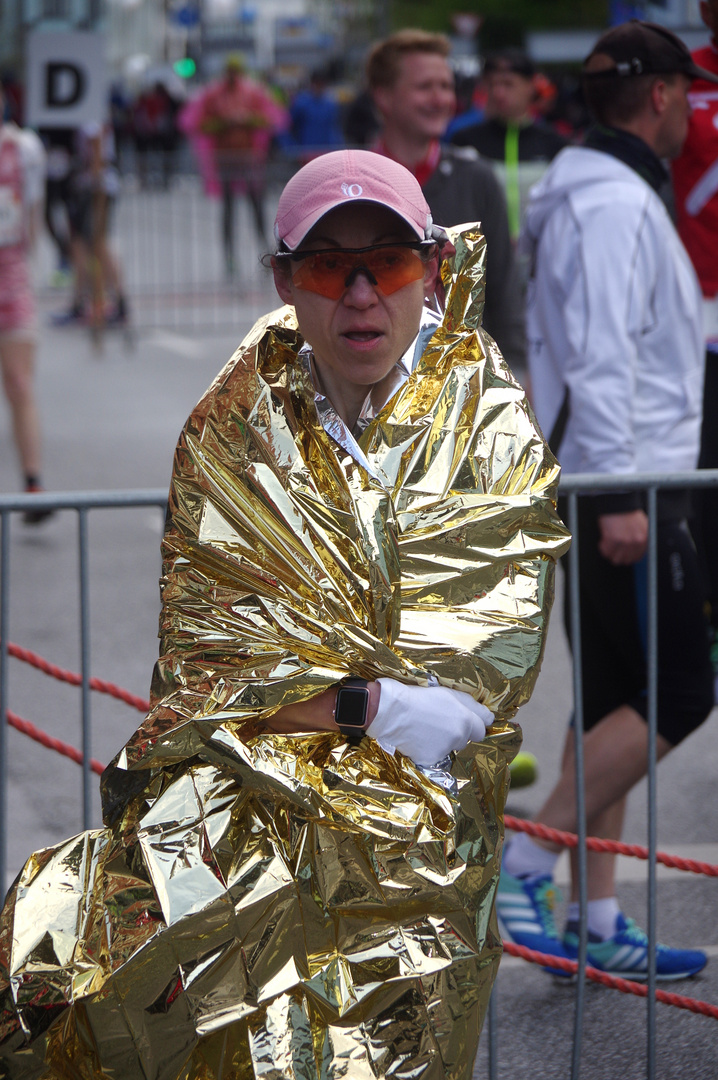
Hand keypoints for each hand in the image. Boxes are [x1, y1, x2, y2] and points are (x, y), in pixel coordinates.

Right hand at [367, 679, 491, 762]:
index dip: (472, 724)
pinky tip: (418, 739)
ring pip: (451, 748)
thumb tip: (490, 717)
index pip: (482, 729)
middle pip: (466, 739)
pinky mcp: (430, 760)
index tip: (463, 720)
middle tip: (440, 722)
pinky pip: (435, 757)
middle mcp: (459, 737)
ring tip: (426, 729)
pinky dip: (429, 750)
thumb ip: (472, 705)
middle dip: (458, 733)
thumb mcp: (448, 693)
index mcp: (466, 720)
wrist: (392, 711)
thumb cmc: (419, 697)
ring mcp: (445, 750)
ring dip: (444, 742)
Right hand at [598, 510, 647, 564]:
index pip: (637, 557)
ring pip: (615, 559)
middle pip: (626, 560)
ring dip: (610, 553)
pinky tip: (603, 540)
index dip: (629, 557)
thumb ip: (640, 539)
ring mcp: (624, 541)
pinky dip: (603, 547)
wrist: (619, 501)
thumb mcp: (641, 526)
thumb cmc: (628, 512)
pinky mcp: (612, 538)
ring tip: (608, 545)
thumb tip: (634, 552)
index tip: (623, 556)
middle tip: (614, 550)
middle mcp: (635, 541)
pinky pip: (605, 551)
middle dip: (619, 556)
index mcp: (644, 538)